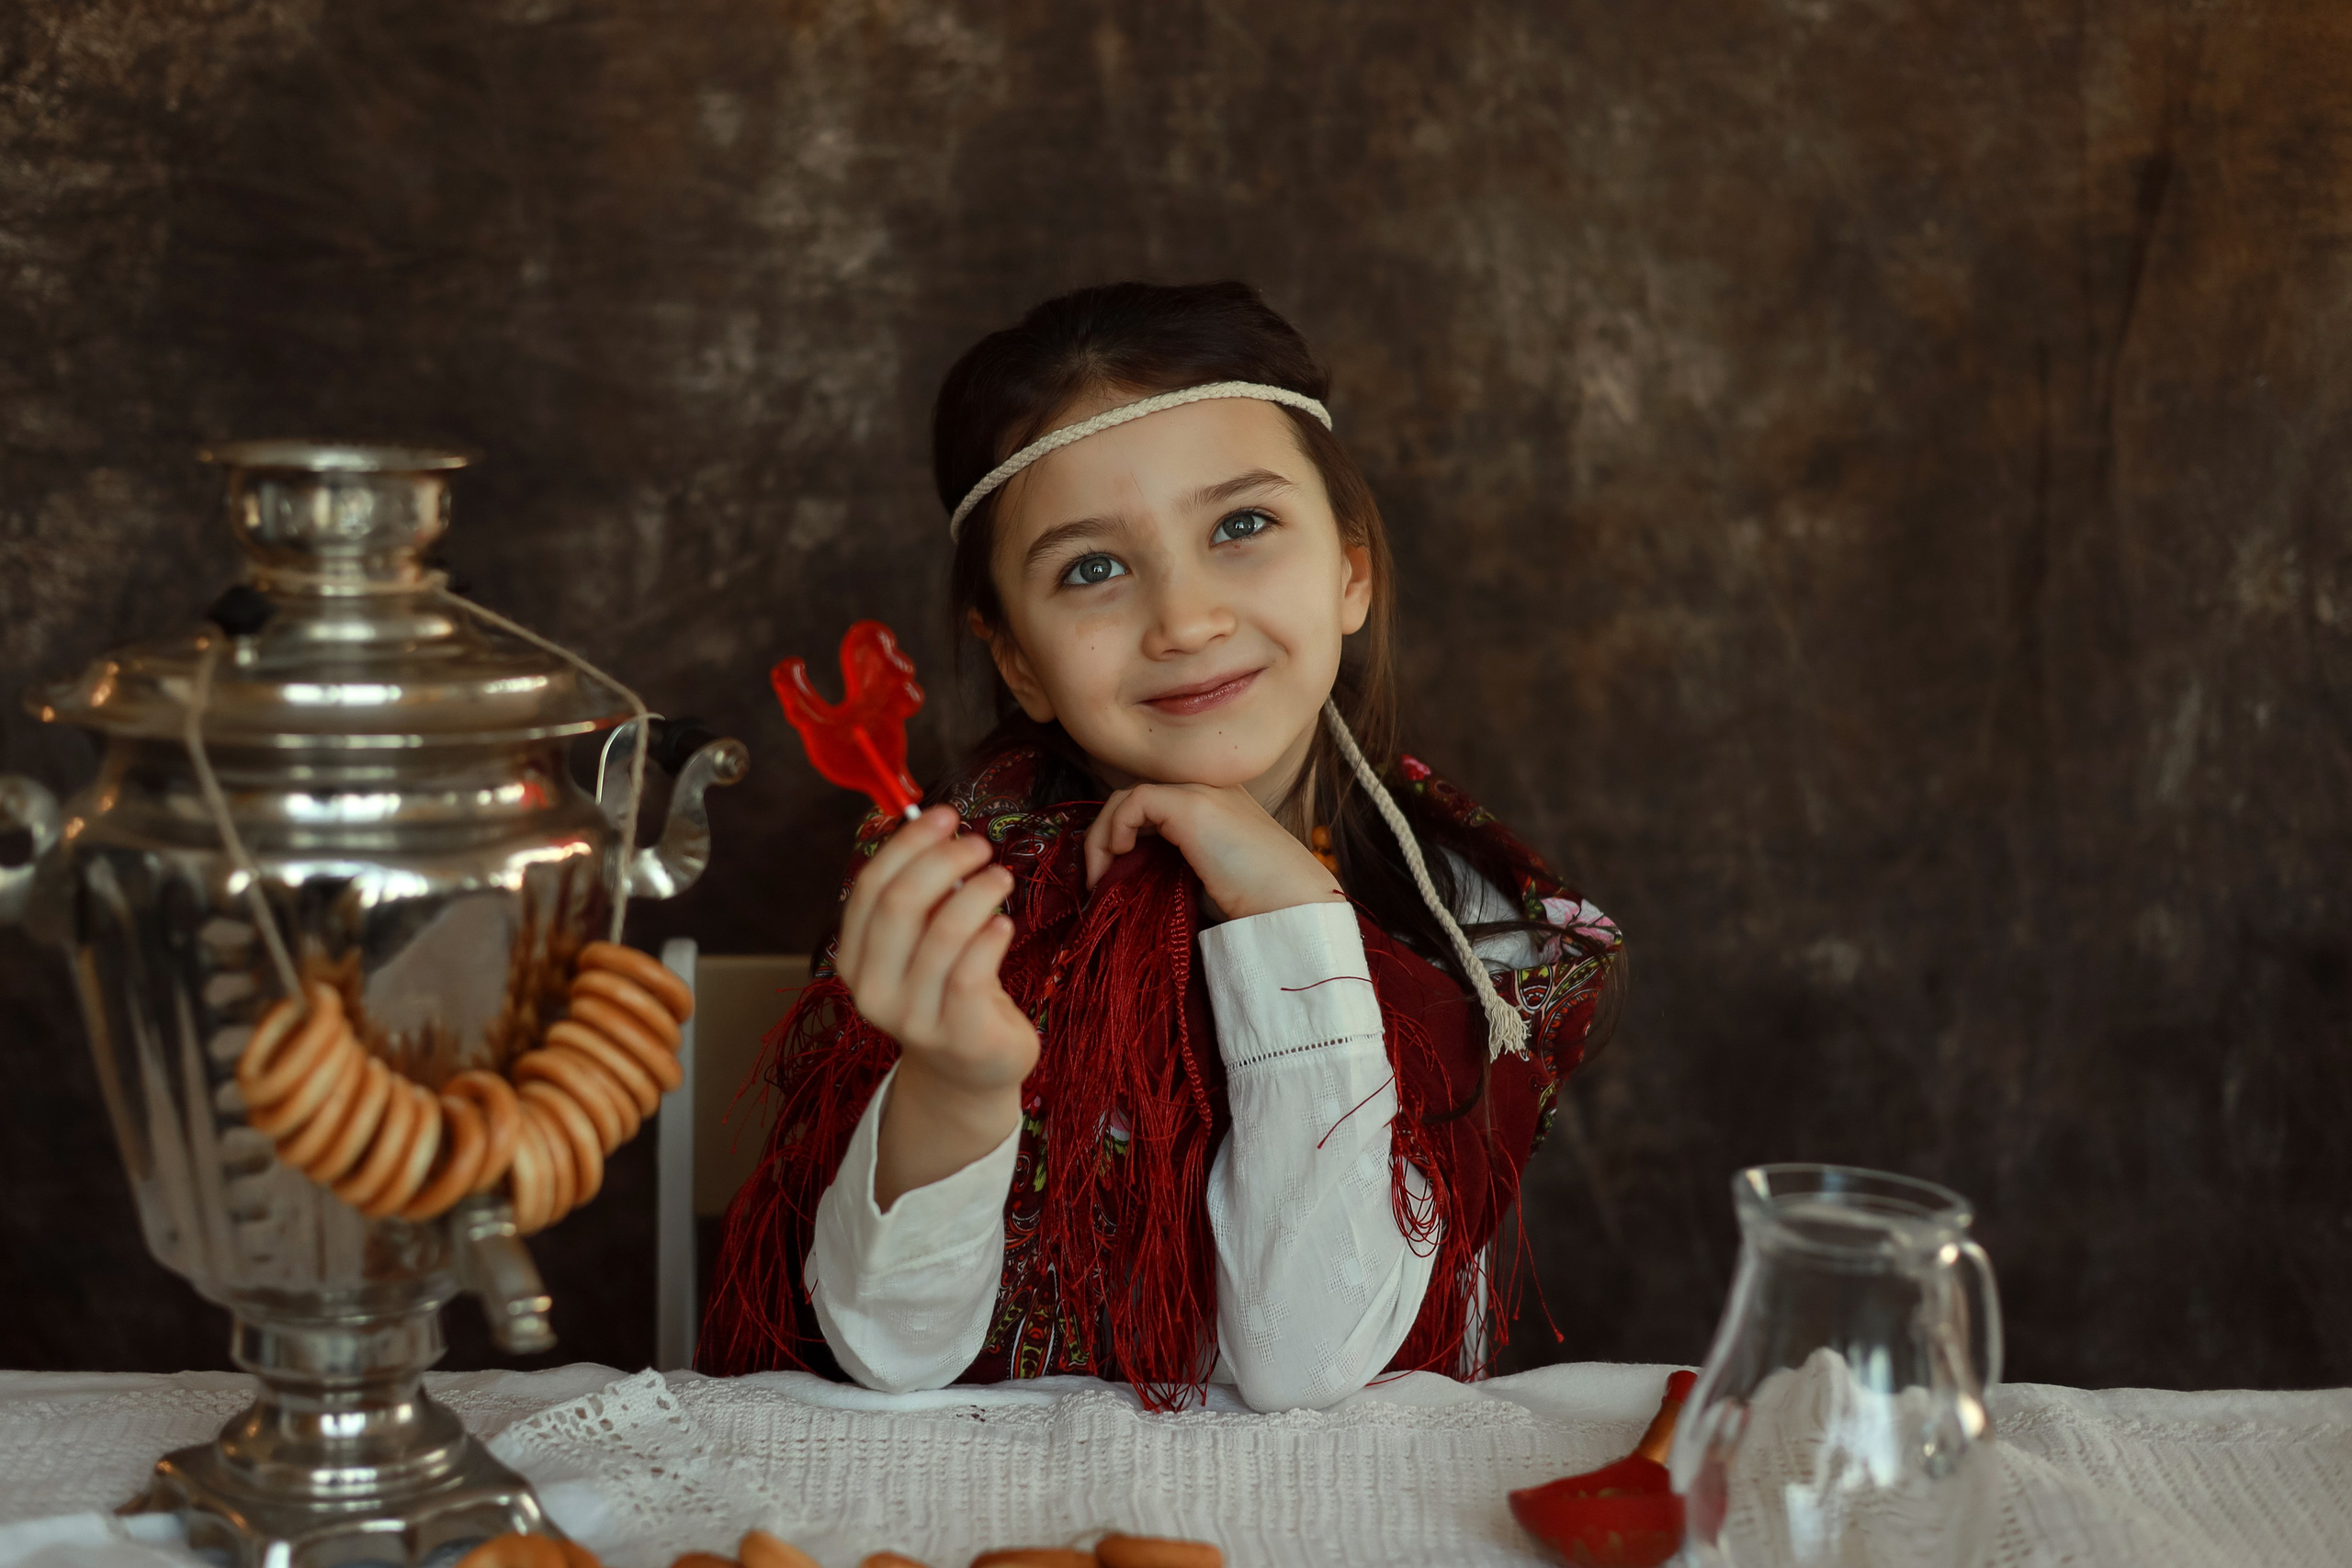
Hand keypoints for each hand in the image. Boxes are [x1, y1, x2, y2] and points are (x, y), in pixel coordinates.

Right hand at [835, 806, 1038, 1205]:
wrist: (967, 1072)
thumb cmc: (947, 992)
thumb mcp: (918, 945)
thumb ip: (917, 896)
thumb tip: (929, 823)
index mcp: (853, 959)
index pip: (870, 886)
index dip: (906, 843)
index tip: (942, 815)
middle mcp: (873, 990)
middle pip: (900, 904)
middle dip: (943, 860)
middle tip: (978, 845)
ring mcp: (913, 1018)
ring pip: (942, 933)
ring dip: (977, 892)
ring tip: (1001, 877)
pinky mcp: (959, 1036)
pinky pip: (971, 972)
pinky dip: (991, 935)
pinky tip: (1005, 923)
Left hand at [1084, 782, 1344, 920]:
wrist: (1291, 904)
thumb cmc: (1256, 901)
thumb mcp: (1208, 876)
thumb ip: (1176, 863)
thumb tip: (1125, 876)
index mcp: (1214, 803)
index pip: (1152, 806)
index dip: (1123, 835)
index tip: (1109, 878)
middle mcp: (1207, 787)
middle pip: (1135, 799)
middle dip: (1105, 837)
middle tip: (1096, 880)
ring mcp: (1200, 789)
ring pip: (1127, 798)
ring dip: (1102, 837)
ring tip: (1100, 877)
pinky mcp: (1190, 803)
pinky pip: (1132, 802)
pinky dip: (1115, 828)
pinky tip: (1120, 857)